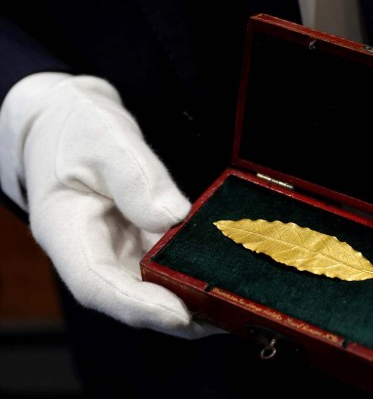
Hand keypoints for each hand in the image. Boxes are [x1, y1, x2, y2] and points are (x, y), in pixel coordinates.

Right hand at [0, 72, 221, 337]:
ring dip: (194, 301)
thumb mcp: (104, 139)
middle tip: (228, 313)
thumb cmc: (78, 129)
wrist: (71, 126)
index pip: (97, 284)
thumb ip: (135, 176)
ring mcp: (117, 253)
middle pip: (132, 298)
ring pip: (154, 289)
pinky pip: (167, 268)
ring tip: (239, 304)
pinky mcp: (139, 246)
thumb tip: (172, 218)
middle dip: (180, 313)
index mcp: (65, 231)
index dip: (140, 305)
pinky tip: (229, 278)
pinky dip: (196, 275)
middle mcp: (92, 254)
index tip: (181, 315)